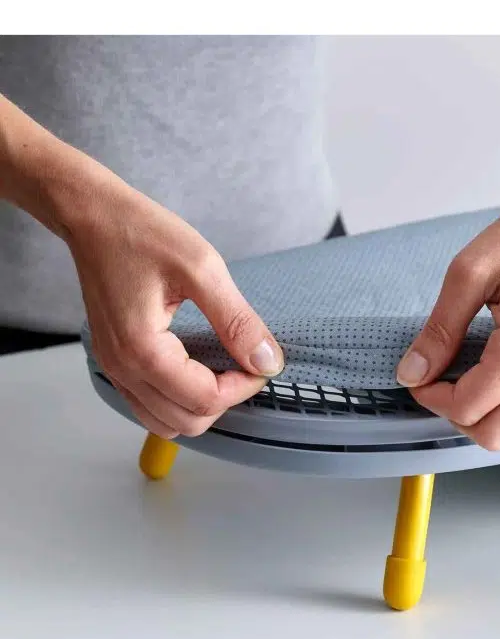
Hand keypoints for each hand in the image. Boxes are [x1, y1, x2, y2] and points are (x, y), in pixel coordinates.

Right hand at [67, 177, 283, 439]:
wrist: (93, 216)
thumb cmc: (143, 233)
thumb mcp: (203, 268)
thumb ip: (237, 321)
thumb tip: (268, 361)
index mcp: (143, 349)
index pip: (205, 399)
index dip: (244, 386)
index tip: (263, 361)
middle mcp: (122, 369)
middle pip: (187, 421)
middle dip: (226, 399)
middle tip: (245, 364)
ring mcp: (114, 369)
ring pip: (167, 422)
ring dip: (203, 406)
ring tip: (223, 368)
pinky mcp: (115, 363)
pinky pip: (150, 406)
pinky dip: (180, 401)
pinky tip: (199, 369)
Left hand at [396, 162, 499, 450]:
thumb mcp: (469, 273)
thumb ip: (439, 329)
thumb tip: (412, 371)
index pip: (467, 407)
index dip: (430, 396)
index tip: (417, 371)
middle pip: (493, 436)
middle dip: (454, 415)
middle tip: (437, 381)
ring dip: (481, 417)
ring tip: (461, 379)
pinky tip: (488, 376)